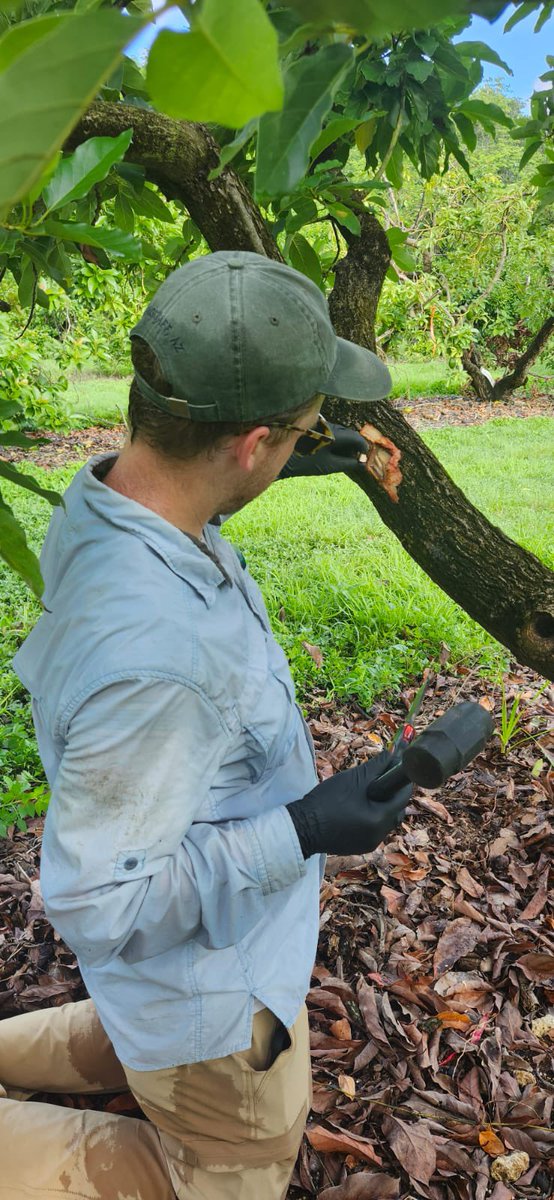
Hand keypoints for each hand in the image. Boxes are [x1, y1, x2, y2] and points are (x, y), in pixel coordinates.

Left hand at [278, 422, 367, 478]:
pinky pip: (330, 432)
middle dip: (354, 445)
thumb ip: (347, 463)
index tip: (365, 455)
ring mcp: (322, 425)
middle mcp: (329, 426)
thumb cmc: (305, 462)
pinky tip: (333, 451)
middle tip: (357, 457)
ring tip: (345, 456)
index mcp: (334, 435)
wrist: (282, 456)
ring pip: (339, 432)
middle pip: (348, 433)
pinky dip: (336, 441)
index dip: (363, 447)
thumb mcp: (329, 465)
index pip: (355, 437)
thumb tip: (361, 463)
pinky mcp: (315, 426)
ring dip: (345, 443)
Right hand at [286, 751, 410, 858]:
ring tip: (367, 794)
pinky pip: (375, 830)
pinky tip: (359, 808)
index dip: (401, 780)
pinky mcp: (361, 847)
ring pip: (386, 821)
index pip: (403, 797)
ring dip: (382, 807)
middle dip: (392, 794)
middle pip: (397, 811)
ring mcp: (370, 844)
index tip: (396, 768)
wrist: (302, 827)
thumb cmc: (327, 800)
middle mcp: (380, 836)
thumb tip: (397, 752)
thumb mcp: (353, 778)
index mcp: (380, 820)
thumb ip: (378, 765)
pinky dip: (372, 818)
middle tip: (379, 780)